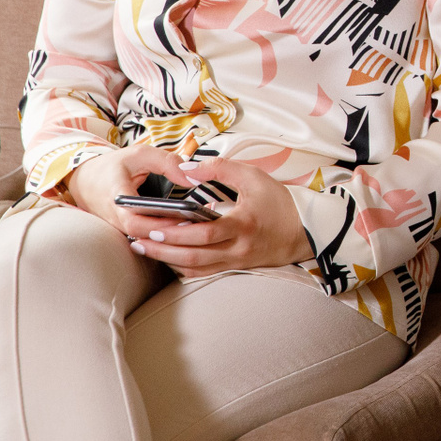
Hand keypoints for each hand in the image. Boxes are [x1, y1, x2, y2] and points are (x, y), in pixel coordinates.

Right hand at [63, 142, 194, 238]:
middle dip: (168, 232)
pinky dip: (160, 234)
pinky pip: (141, 236)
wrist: (84, 178)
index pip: (135, 220)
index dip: (158, 224)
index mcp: (115, 196)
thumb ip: (167, 162)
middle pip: (142, 233)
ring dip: (165, 235)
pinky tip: (180, 228)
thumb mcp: (140, 154)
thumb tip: (192, 177)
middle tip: (194, 225)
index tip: (183, 219)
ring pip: (142, 238)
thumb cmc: (113, 165)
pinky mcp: (122, 229)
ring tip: (192, 226)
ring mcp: (116, 226)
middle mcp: (114, 217)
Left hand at [126, 156, 312, 277]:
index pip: (205, 233)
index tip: (152, 224)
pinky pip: (202, 272)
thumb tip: (188, 168)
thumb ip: (221, 169)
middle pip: (192, 255)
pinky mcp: (234, 267)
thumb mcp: (255, 177)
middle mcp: (237, 248)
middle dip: (161, 248)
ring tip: (143, 247)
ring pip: (194, 267)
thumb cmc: (279, 202)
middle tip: (136, 239)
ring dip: (166, 259)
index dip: (176, 231)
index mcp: (243, 225)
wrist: (305, 231)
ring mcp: (235, 262)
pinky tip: (166, 256)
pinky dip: (181, 266)